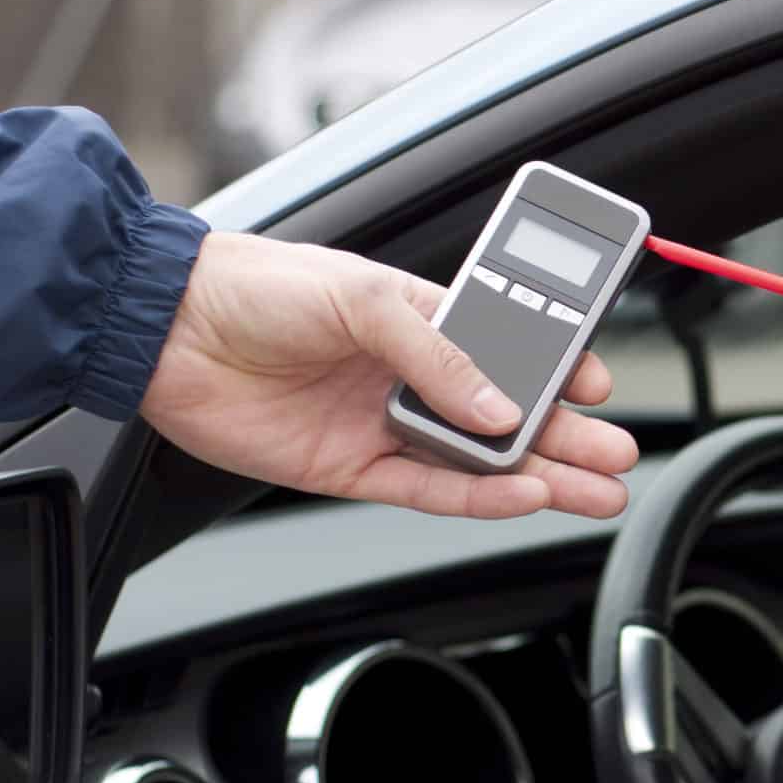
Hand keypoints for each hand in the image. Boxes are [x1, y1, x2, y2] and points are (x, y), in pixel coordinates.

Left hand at [140, 231, 639, 518]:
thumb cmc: (256, 287)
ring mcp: (384, 423)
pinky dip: (477, 496)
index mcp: (423, 319)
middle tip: (619, 453)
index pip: (512, 348)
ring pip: (480, 460)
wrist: (162, 330)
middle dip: (569, 434)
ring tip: (595, 489)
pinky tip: (523, 496)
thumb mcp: (364, 297)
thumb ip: (439, 354)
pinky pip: (427, 489)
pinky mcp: (350, 468)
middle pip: (510, 414)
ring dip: (539, 474)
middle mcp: (410, 374)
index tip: (597, 386)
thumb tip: (500, 408)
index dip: (559, 369)